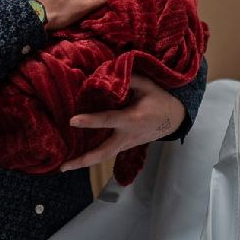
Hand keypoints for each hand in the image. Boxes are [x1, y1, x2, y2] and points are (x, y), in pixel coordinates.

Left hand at [60, 75, 185, 170]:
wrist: (174, 118)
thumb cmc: (160, 99)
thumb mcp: (148, 85)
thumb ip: (128, 79)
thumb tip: (106, 73)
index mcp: (132, 118)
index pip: (108, 120)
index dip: (90, 121)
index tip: (73, 120)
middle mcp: (127, 135)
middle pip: (104, 152)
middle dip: (84, 160)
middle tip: (64, 166)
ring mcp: (127, 144)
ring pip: (104, 156)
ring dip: (85, 162)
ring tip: (65, 167)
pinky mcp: (126, 146)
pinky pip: (108, 153)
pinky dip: (93, 156)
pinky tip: (79, 157)